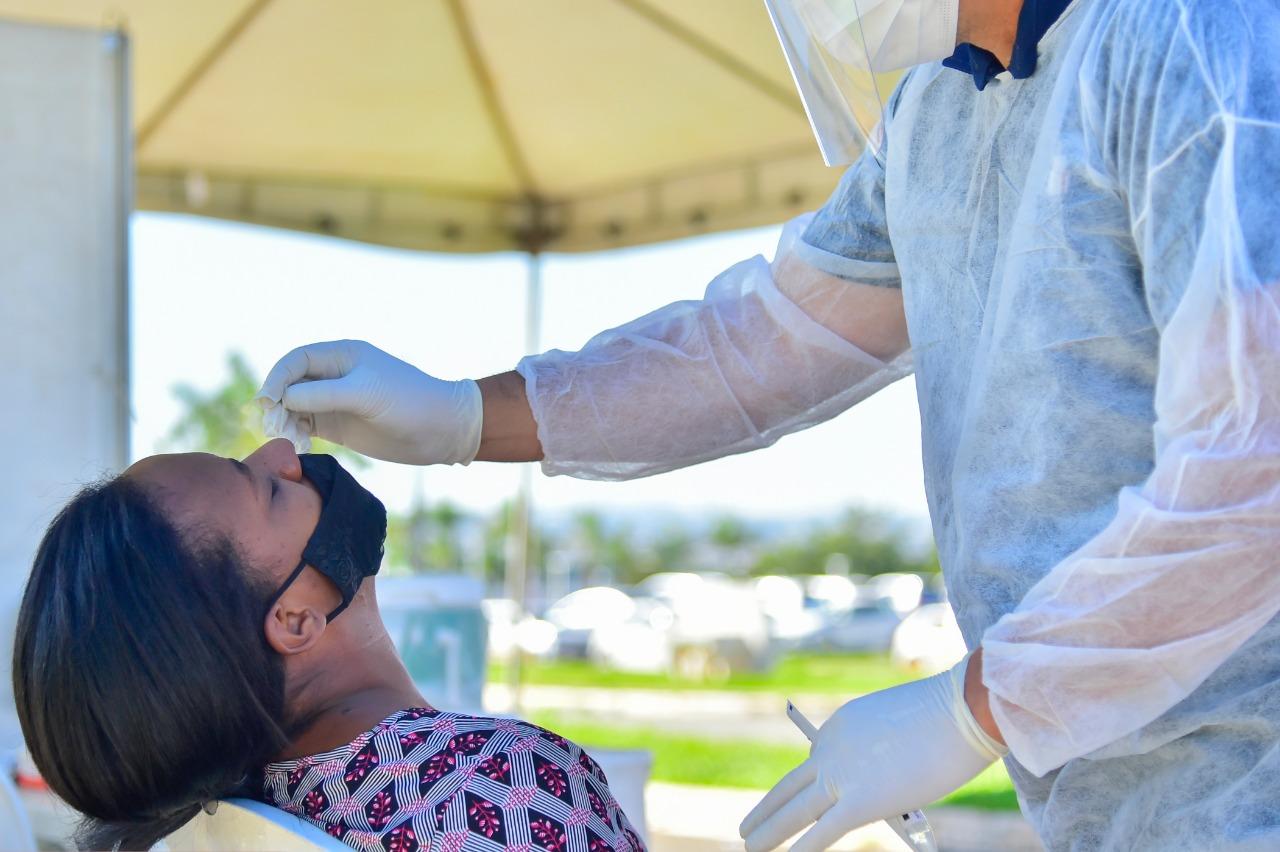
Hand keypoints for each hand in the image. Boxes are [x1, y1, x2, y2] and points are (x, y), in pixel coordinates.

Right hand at [256, 340, 482, 464]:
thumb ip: (324, 394)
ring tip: (283, 437)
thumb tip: (284, 398)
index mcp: (343, 356)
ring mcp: (336, 402)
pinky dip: (295, 434)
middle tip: (271, 424)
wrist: (441, 430)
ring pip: (295, 406)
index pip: (297, 360)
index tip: (268, 400)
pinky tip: (296, 445)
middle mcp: (335, 376)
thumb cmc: (408, 402)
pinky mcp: (339, 425)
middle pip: (290, 384)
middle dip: (277, 401)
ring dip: (283, 420)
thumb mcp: (365, 393)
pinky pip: (306, 426)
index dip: (278, 377)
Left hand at [740, 657, 1005, 851]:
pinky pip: (821, 833)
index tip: (802, 797)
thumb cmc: (945, 714)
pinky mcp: (859, 802)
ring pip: (794, 811)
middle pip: (791, 786)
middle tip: (746, 827)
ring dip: (769, 833)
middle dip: (768, 810)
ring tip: (749, 846)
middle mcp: (831, 749)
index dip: (809, 784)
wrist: (959, 709)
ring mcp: (841, 775)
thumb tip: (881, 779)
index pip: (817, 760)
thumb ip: (880, 751)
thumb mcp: (899, 727)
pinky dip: (800, 849)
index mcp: (839, 727)